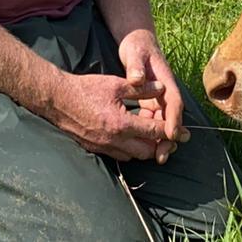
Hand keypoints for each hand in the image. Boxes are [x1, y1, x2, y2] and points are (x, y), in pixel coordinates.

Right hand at [42, 71, 167, 161]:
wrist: (58, 99)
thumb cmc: (86, 89)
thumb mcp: (116, 84)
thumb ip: (141, 89)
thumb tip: (162, 89)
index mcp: (121, 124)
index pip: (153, 132)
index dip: (171, 132)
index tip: (184, 133)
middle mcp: (114, 140)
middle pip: (146, 152)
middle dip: (160, 145)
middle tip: (169, 137)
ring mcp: (103, 147)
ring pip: (133, 157)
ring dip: (144, 149)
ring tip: (153, 138)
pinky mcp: (95, 148)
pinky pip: (119, 156)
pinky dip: (130, 150)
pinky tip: (132, 139)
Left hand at [117, 29, 189, 163]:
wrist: (138, 43)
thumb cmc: (138, 47)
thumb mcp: (135, 53)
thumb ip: (136, 66)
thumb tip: (137, 80)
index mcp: (166, 80)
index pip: (174, 102)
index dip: (174, 119)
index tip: (171, 135)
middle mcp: (165, 92)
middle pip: (171, 117)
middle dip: (169, 137)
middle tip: (162, 155)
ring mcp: (158, 98)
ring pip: (163, 122)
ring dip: (160, 140)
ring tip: (156, 157)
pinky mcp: (150, 102)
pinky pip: (153, 121)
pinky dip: (150, 133)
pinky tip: (144, 145)